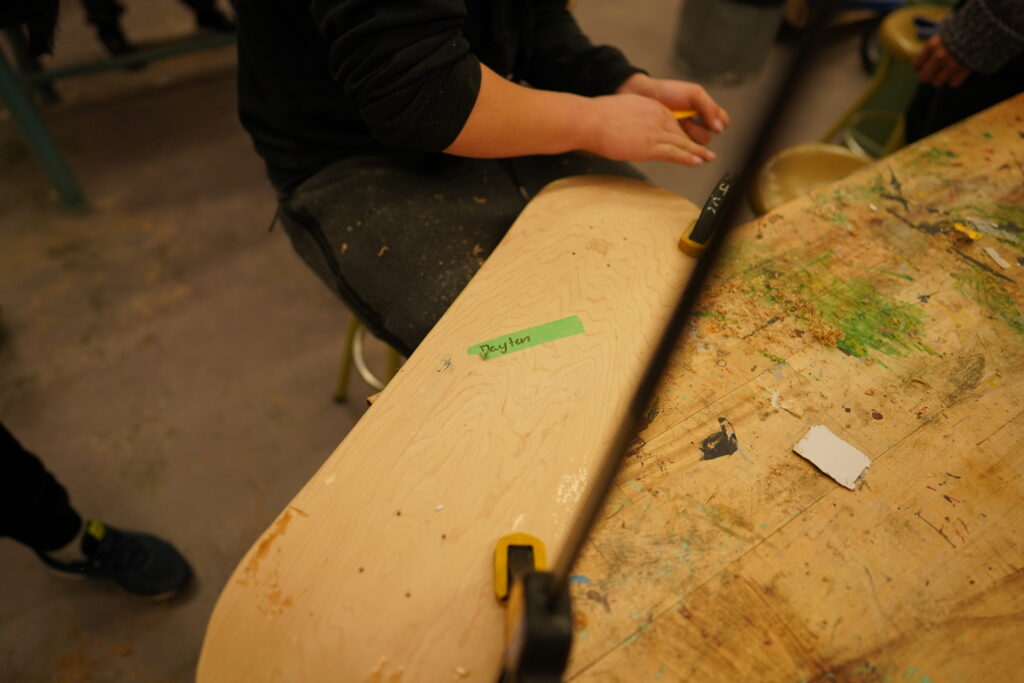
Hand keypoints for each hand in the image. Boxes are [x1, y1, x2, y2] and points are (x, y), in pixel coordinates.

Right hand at [584, 92, 714, 165]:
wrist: (591, 120)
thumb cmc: (599, 117)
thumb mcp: (623, 110)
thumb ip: (635, 118)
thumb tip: (632, 128)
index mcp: (652, 107)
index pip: (672, 122)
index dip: (682, 133)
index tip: (689, 141)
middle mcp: (658, 117)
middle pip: (681, 132)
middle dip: (695, 143)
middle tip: (707, 151)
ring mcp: (655, 131)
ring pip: (682, 143)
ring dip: (698, 152)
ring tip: (709, 158)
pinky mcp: (650, 146)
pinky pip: (674, 153)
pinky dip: (688, 157)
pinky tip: (698, 161)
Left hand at [616, 73, 729, 145]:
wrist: (642, 94)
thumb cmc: (667, 91)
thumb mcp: (693, 94)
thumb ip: (709, 107)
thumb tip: (720, 128)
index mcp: (704, 110)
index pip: (722, 121)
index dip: (720, 123)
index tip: (708, 120)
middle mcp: (696, 123)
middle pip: (708, 136)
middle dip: (698, 128)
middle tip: (687, 118)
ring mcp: (684, 133)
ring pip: (696, 144)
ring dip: (689, 134)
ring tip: (678, 122)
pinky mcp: (672, 141)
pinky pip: (682, 149)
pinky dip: (679, 141)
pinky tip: (672, 130)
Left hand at [914, 34, 969, 87]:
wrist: (985, 28)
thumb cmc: (963, 29)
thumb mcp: (944, 32)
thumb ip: (933, 45)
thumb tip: (925, 58)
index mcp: (932, 45)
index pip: (916, 64)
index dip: (919, 67)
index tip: (922, 67)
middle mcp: (939, 56)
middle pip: (924, 78)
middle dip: (927, 76)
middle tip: (932, 73)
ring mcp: (951, 64)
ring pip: (937, 83)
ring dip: (940, 79)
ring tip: (945, 73)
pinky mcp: (964, 70)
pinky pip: (952, 84)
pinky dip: (953, 80)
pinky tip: (956, 74)